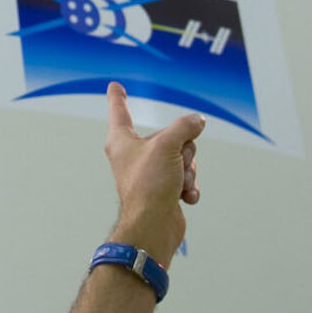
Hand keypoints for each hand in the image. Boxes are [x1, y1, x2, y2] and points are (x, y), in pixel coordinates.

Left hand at [103, 82, 201, 266]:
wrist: (154, 227)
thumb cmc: (150, 185)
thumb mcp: (168, 145)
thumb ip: (184, 127)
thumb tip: (197, 122)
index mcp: (122, 141)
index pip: (120, 111)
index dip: (118, 97)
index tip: (114, 85)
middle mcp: (133, 156)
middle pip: (169, 136)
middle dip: (183, 149)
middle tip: (176, 162)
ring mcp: (149, 174)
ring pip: (181, 158)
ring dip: (187, 171)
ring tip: (177, 185)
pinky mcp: (163, 191)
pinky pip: (184, 179)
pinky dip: (188, 187)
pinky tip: (184, 197)